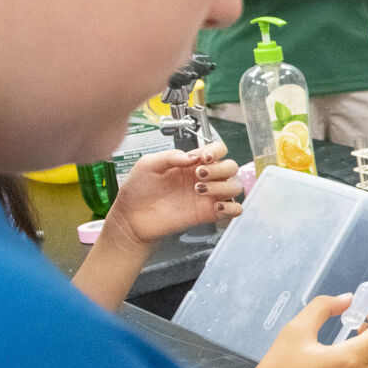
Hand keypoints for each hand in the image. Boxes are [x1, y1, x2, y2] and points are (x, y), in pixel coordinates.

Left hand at [106, 141, 242, 246]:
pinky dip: (232, 207)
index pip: (218, 150)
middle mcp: (204, 177)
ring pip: (235, 186)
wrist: (132, 217)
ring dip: (222, 186)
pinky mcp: (209, 214)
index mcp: (192, 163)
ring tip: (199, 190)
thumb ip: (170, 156)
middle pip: (231, 166)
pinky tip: (215, 207)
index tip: (203, 158)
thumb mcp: (148, 164)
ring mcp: (208, 196)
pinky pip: (235, 209)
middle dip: (219, 168)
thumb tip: (191, 157)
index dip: (216, 151)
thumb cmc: (138, 190)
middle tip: (198, 174)